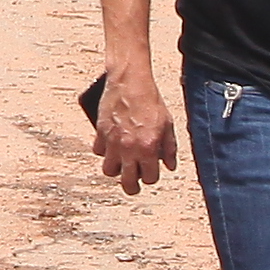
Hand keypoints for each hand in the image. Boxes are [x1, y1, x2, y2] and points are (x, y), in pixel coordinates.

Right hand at [92, 77, 180, 193]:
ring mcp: (113, 142)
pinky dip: (104, 151)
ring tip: (121, 163)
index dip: (151, 177)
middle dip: (131, 187)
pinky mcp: (101, 133)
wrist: (130, 82)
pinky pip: (99, 151)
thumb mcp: (167, 124)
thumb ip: (170, 148)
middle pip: (127, 182)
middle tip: (133, 186)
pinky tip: (111, 145)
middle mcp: (130, 149)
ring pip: (109, 170)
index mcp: (148, 148)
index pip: (149, 178)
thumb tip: (170, 166)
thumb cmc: (150, 100)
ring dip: (116, 169)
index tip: (150, 173)